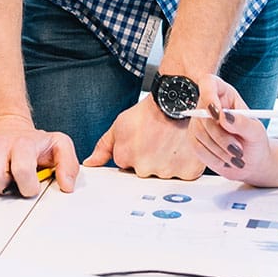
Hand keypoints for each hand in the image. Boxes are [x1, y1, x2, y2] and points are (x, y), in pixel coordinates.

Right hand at [0, 116, 77, 196]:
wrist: (9, 129)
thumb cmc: (34, 144)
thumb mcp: (59, 146)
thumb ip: (69, 165)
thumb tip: (66, 185)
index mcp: (22, 142)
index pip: (21, 169)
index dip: (28, 186)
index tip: (30, 186)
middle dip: (4, 187)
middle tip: (11, 181)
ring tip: (1, 176)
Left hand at [86, 91, 206, 179]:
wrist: (176, 101)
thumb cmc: (150, 112)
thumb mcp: (119, 125)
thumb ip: (103, 147)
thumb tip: (90, 163)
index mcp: (125, 159)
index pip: (127, 166)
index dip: (134, 152)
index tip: (142, 141)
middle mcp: (145, 169)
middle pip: (146, 172)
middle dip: (150, 159)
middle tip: (156, 140)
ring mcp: (166, 172)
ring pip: (165, 174)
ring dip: (167, 162)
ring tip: (169, 142)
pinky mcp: (187, 172)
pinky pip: (184, 174)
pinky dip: (184, 164)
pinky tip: (181, 148)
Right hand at [186, 77, 261, 183]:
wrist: (251, 161)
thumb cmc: (255, 141)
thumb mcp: (256, 131)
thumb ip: (243, 122)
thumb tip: (225, 116)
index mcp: (224, 94)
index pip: (208, 83)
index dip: (209, 96)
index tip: (217, 114)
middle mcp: (208, 105)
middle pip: (204, 115)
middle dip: (222, 136)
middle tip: (238, 150)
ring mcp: (198, 122)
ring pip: (200, 133)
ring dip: (220, 149)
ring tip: (237, 157)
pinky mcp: (194, 139)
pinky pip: (197, 148)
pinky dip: (214, 157)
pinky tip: (226, 160)